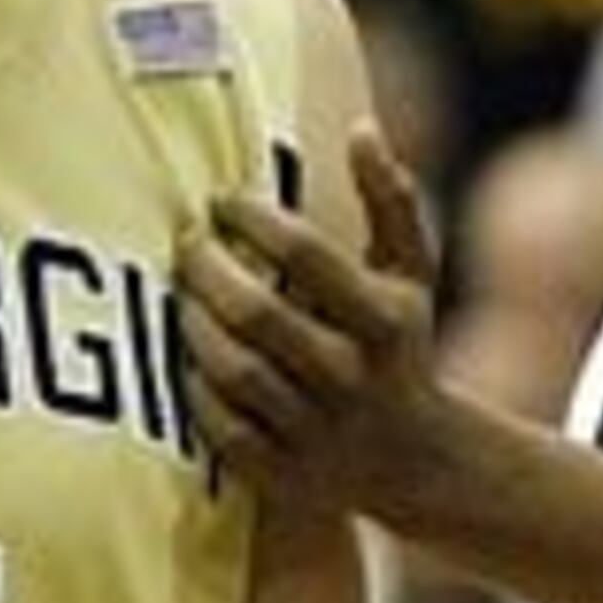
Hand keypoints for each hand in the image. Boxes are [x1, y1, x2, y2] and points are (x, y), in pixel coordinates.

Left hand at [179, 129, 453, 512]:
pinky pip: (220, 427)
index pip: (306, 254)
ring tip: (183, 293)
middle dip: (208, 268)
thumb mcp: (413, 275)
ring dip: (194, 323)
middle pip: (257, 312)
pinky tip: (189, 355)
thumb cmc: (402, 346)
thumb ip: (391, 200)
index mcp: (386, 321)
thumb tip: (361, 129)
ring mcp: (319, 430)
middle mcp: (355, 377)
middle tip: (188, 243)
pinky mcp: (287, 474)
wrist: (420, 462)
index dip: (252, 217)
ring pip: (233, 369)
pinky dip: (196, 388)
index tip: (223, 200)